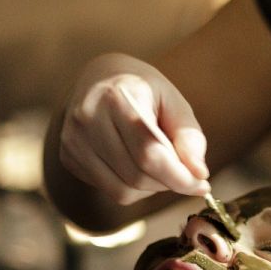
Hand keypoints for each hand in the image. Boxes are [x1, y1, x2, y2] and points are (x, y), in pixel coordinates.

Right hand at [56, 53, 210, 204]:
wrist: (99, 79)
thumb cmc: (144, 91)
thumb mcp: (173, 102)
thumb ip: (189, 136)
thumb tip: (199, 174)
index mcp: (118, 96)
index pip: (149, 151)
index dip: (179, 176)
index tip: (202, 184)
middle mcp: (88, 117)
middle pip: (137, 174)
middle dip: (169, 182)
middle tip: (186, 174)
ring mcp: (73, 140)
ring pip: (123, 189)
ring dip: (152, 187)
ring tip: (160, 165)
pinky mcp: (68, 157)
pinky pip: (110, 190)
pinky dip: (133, 187)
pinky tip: (136, 164)